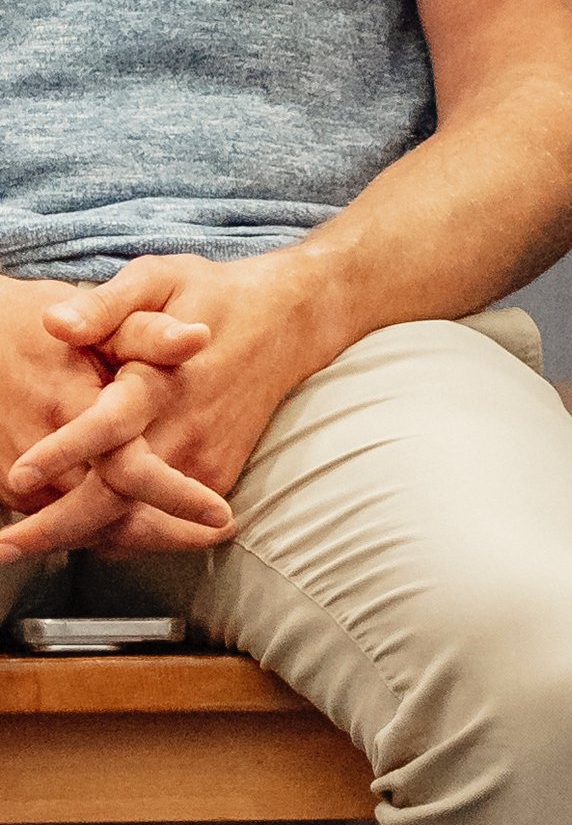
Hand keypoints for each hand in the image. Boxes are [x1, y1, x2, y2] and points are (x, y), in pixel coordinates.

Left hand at [2, 249, 341, 561]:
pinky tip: (80, 534)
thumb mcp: (158, 279)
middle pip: (119, 497)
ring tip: (29, 546)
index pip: (110, 425)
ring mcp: (203, 458)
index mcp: (159, 380)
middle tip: (6, 546)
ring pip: (138, 521)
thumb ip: (105, 305)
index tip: (18, 475)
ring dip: (83, 539)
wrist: (290, 320)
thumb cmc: (212, 294)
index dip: (64, 451)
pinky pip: (163, 520)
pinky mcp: (217, 474)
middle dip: (58, 528)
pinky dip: (119, 534)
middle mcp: (182, 428)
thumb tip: (56, 323)